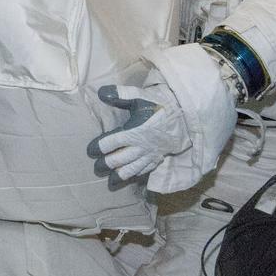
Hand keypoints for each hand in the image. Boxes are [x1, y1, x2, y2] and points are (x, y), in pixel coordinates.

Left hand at [88, 78, 201, 192]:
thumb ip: (120, 95)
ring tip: (110, 182)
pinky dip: (136, 176)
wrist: (185, 115)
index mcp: (133, 131)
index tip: (90, 151)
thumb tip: (100, 93)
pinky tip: (130, 179)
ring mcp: (149, 154)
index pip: (110, 143)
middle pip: (118, 160)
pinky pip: (145, 171)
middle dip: (105, 165)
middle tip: (96, 168)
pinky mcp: (158, 158)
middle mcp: (140, 146)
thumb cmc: (160, 105)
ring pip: (131, 169)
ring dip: (119, 176)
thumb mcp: (140, 96)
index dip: (98, 148)